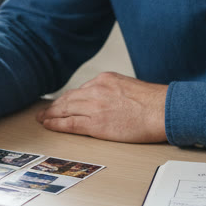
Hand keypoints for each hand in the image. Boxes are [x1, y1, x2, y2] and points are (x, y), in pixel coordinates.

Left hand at [36, 72, 167, 142]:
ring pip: (65, 109)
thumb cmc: (154, 103)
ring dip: (51, 114)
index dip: (67, 98)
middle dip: (54, 106)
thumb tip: (106, 101)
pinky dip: (56, 124)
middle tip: (43, 112)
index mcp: (105, 79)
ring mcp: (94, 106)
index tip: (60, 103)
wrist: (163, 110)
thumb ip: (113, 91)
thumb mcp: (129, 87)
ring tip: (42, 119)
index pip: (80, 90)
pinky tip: (48, 125)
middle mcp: (96, 90)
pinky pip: (69, 123)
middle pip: (68, 98)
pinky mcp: (95, 123)